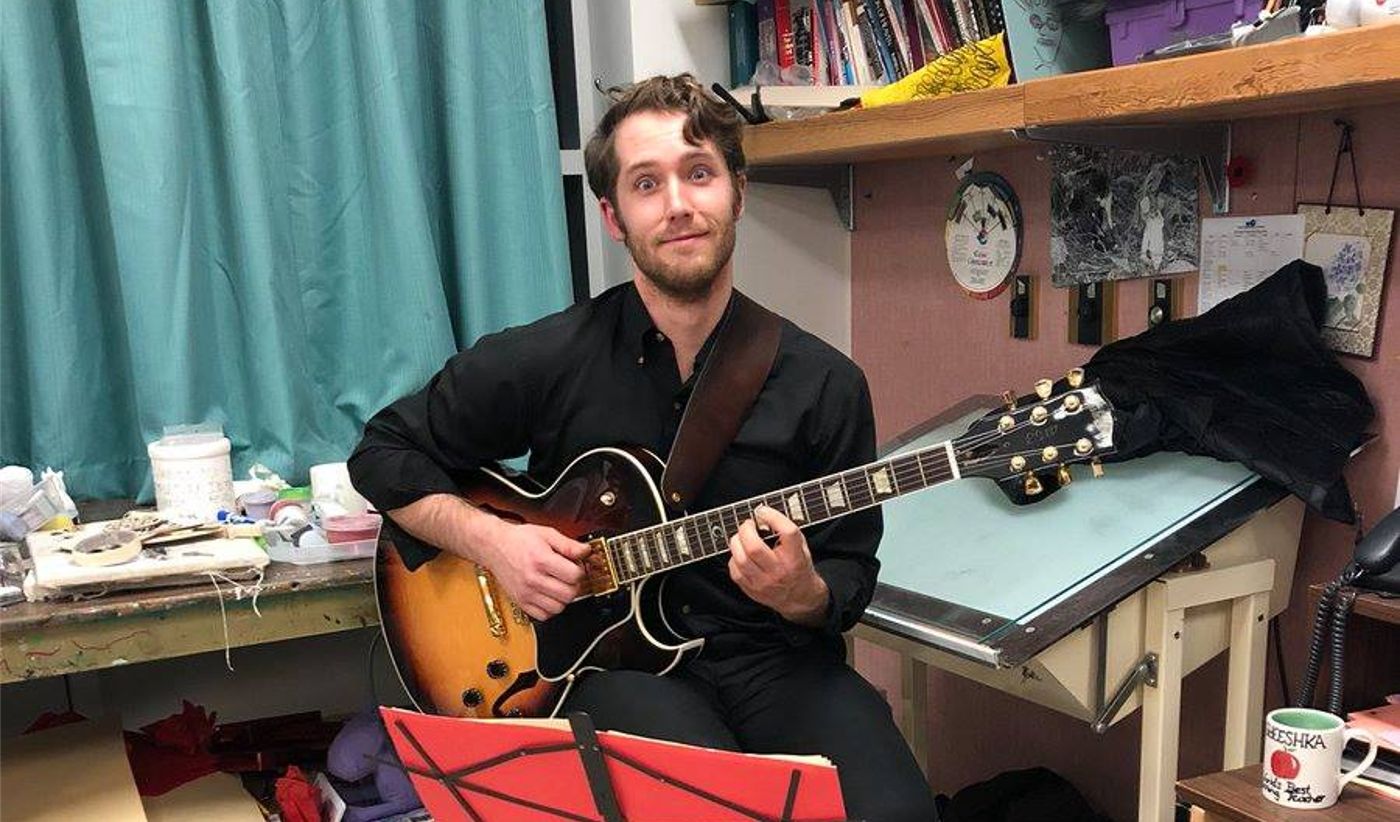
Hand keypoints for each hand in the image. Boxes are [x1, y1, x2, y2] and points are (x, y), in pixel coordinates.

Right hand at [479, 522, 589, 621]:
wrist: (494, 546)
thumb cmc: (519, 540)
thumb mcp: (547, 534)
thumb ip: (568, 544)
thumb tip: (586, 551)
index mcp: (541, 560)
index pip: (574, 576)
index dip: (580, 570)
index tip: (576, 567)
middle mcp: (533, 579)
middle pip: (569, 594)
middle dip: (575, 585)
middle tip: (570, 577)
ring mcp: (526, 593)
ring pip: (558, 608)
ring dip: (563, 598)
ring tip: (559, 586)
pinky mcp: (521, 602)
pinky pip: (544, 616)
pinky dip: (550, 609)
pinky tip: (549, 596)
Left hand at [728, 505, 828, 626]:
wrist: (799, 597)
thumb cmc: (798, 567)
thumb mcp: (801, 547)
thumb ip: (786, 531)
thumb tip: (762, 514)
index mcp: (795, 557)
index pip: (787, 533)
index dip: (773, 517)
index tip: (762, 510)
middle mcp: (779, 571)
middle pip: (754, 547)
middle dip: (746, 530)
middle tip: (748, 525)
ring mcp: (763, 582)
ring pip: (740, 559)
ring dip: (736, 542)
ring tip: (741, 537)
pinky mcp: (752, 590)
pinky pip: (734, 570)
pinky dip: (735, 558)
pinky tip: (741, 554)